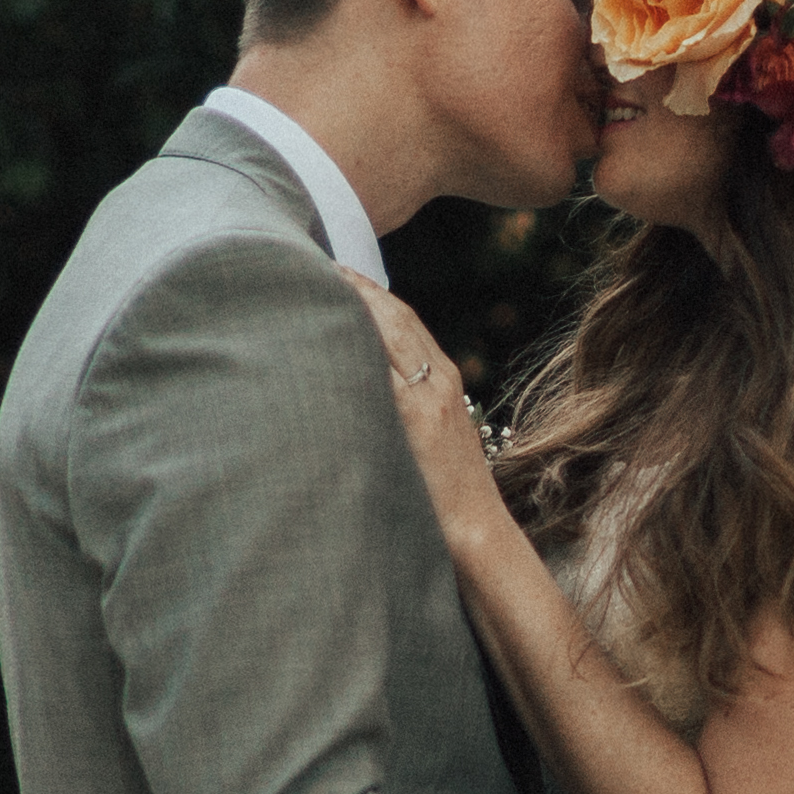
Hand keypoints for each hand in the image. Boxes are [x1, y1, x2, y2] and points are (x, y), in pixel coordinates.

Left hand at [341, 272, 506, 547]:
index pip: (404, 321)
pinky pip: (382, 364)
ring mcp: (429, 397)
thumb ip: (405, 410)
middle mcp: (439, 380)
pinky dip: (357, 336)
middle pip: (394, 315)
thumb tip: (364, 393)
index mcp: (445, 381)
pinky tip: (329, 321)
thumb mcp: (431, 440)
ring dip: (352, 300)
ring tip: (316, 277)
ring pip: (388, 330)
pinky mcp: (416, 417)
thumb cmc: (447, 497)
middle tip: (316, 261)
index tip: (337, 272)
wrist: (477, 532)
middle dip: (356, 284)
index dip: (370, 292)